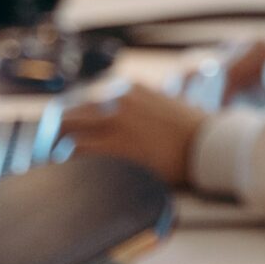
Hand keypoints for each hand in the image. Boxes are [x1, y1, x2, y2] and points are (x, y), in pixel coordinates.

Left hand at [63, 83, 206, 185]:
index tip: (66, 139)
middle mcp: (117, 101)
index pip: (85, 104)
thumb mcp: (167, 108)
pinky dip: (67, 161)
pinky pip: (78, 151)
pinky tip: (66, 172)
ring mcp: (116, 121)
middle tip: (51, 155)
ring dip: (57, 148)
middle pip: (69, 114)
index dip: (72, 125)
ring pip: (66, 130)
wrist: (213, 146)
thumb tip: (130, 126)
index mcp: (129, 91)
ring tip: (54, 167)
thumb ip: (143, 111)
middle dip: (56, 135)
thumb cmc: (196, 134)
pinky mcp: (117, 145)